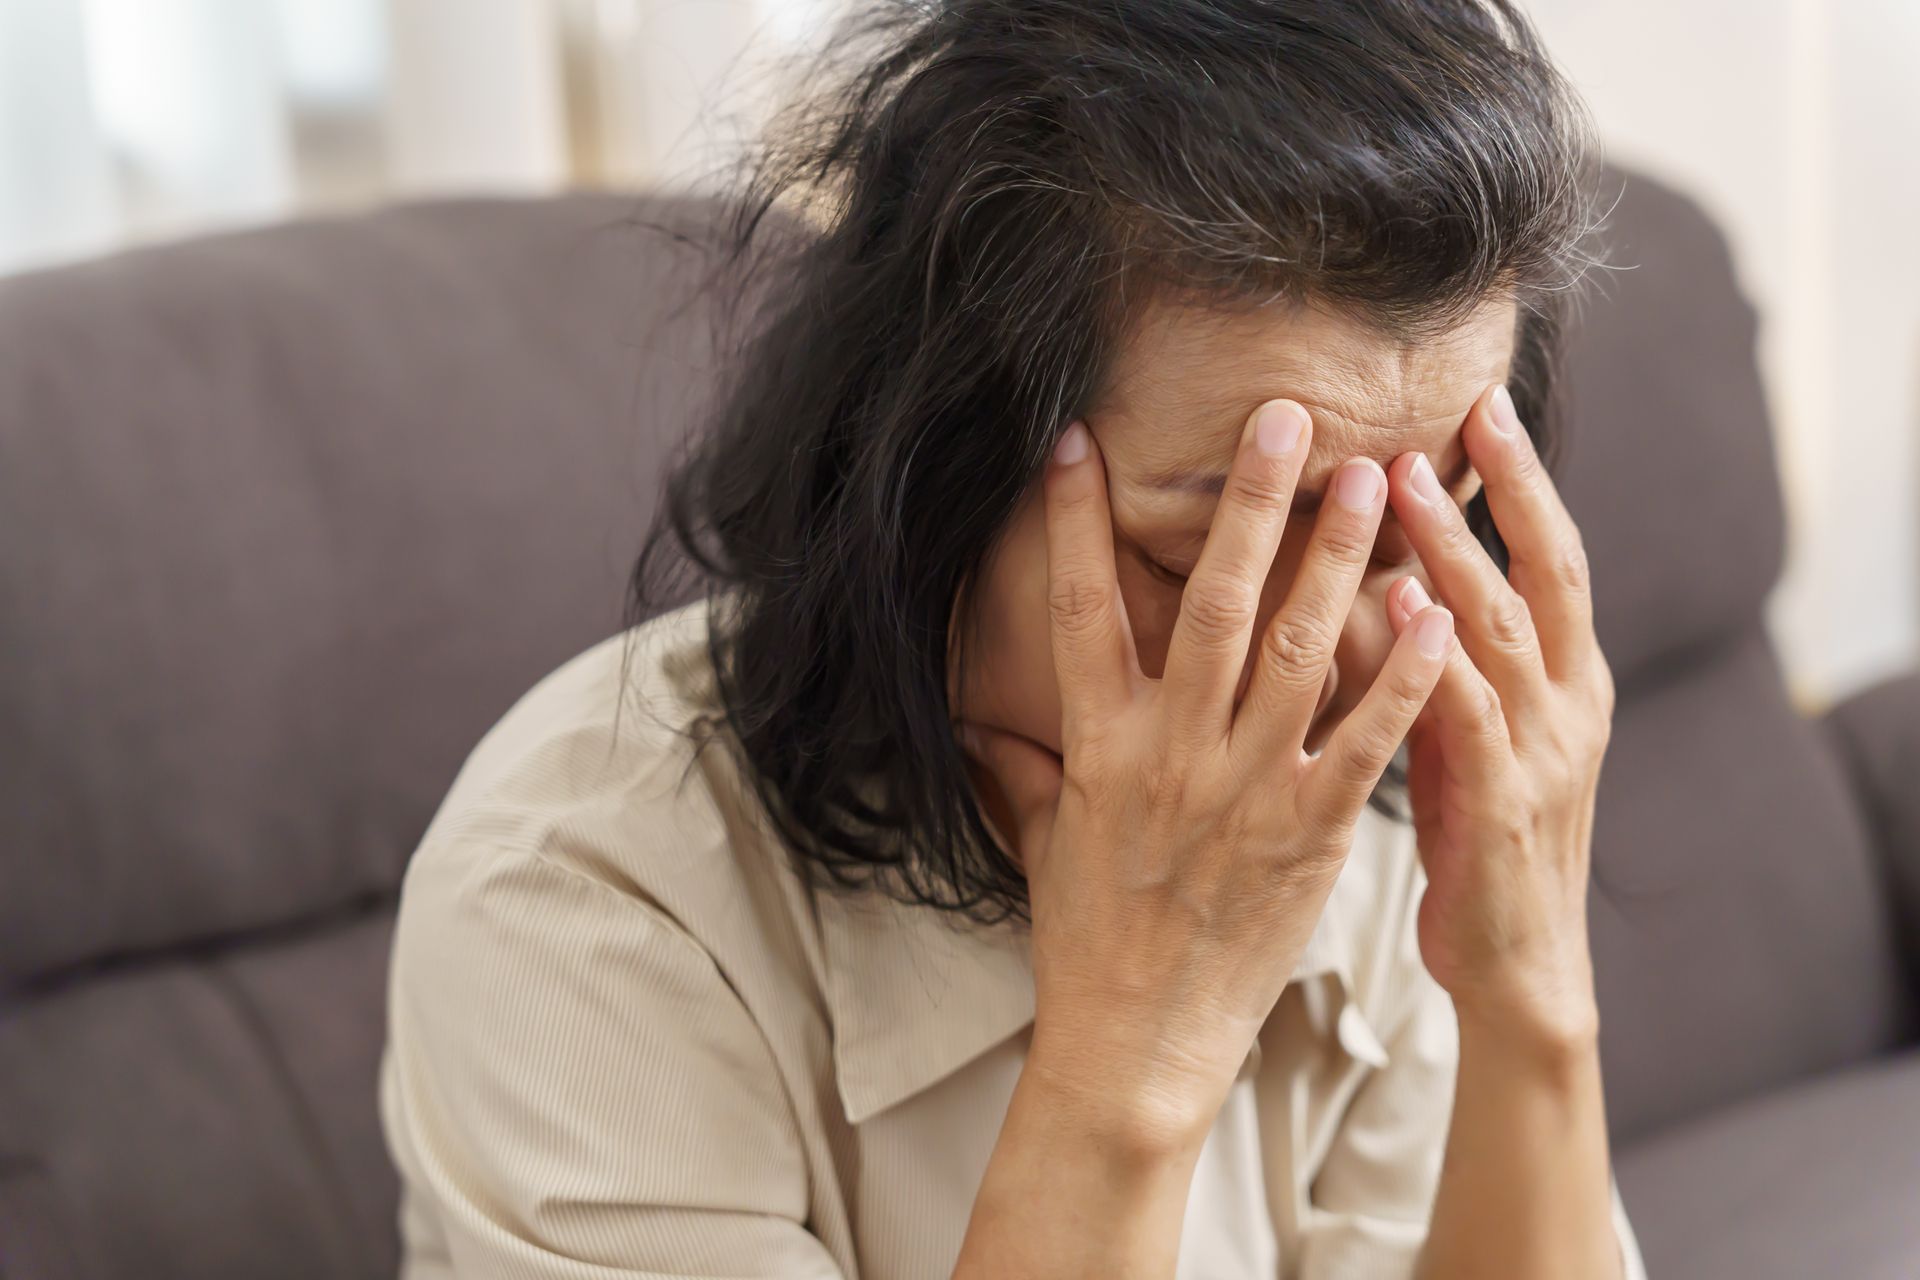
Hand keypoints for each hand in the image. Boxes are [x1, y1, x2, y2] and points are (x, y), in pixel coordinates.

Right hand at [960, 400, 1454, 1148]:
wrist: (1135, 1043)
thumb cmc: (1087, 939)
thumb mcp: (1041, 840)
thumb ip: (1019, 766)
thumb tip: (977, 722)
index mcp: (1100, 745)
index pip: (1079, 610)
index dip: (1071, 521)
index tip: (1076, 440)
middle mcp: (1172, 753)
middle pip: (1215, 604)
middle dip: (1253, 503)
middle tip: (1287, 418)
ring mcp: (1244, 792)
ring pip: (1302, 653)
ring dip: (1339, 560)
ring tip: (1374, 480)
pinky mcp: (1310, 836)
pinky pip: (1366, 743)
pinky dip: (1403, 678)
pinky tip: (1434, 614)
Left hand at [1383, 383, 1613, 1053]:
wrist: (1518, 965)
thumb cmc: (1482, 840)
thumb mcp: (1475, 735)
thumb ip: (1445, 662)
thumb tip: (1380, 579)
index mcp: (1565, 681)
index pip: (1551, 559)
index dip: (1523, 483)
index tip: (1484, 406)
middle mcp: (1568, 702)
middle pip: (1543, 572)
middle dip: (1506, 489)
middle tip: (1462, 411)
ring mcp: (1541, 751)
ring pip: (1499, 629)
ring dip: (1453, 551)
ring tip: (1403, 481)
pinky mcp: (1501, 804)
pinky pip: (1466, 714)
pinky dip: (1435, 654)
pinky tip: (1400, 601)